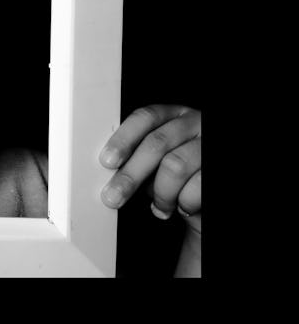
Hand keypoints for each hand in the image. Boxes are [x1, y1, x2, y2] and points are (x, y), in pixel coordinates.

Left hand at [99, 104, 201, 236]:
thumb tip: (111, 173)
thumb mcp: (158, 160)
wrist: (207, 195)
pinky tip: (182, 207)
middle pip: (157, 144)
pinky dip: (184, 201)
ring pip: (175, 166)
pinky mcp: (216, 169)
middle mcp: (195, 124)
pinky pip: (197, 185)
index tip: (107, 161)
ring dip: (161, 193)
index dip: (124, 138)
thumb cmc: (180, 176)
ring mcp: (208, 145)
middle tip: (113, 197)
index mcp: (174, 116)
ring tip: (160, 207)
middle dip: (131, 174)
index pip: (146, 118)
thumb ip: (138, 159)